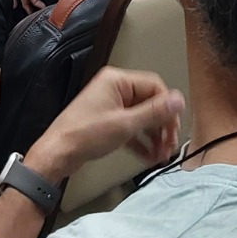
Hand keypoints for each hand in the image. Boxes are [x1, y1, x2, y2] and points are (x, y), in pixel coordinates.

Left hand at [25, 68, 182, 182]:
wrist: (59, 153)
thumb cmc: (83, 135)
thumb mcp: (125, 125)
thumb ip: (154, 112)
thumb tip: (178, 100)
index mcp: (117, 81)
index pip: (154, 86)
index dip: (167, 107)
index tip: (174, 127)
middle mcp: (114, 89)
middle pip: (149, 102)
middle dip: (161, 125)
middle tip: (169, 144)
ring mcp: (110, 105)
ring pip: (141, 117)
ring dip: (153, 136)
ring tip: (161, 154)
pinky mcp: (108, 121)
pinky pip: (131, 127)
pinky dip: (141, 141)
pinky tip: (148, 156)